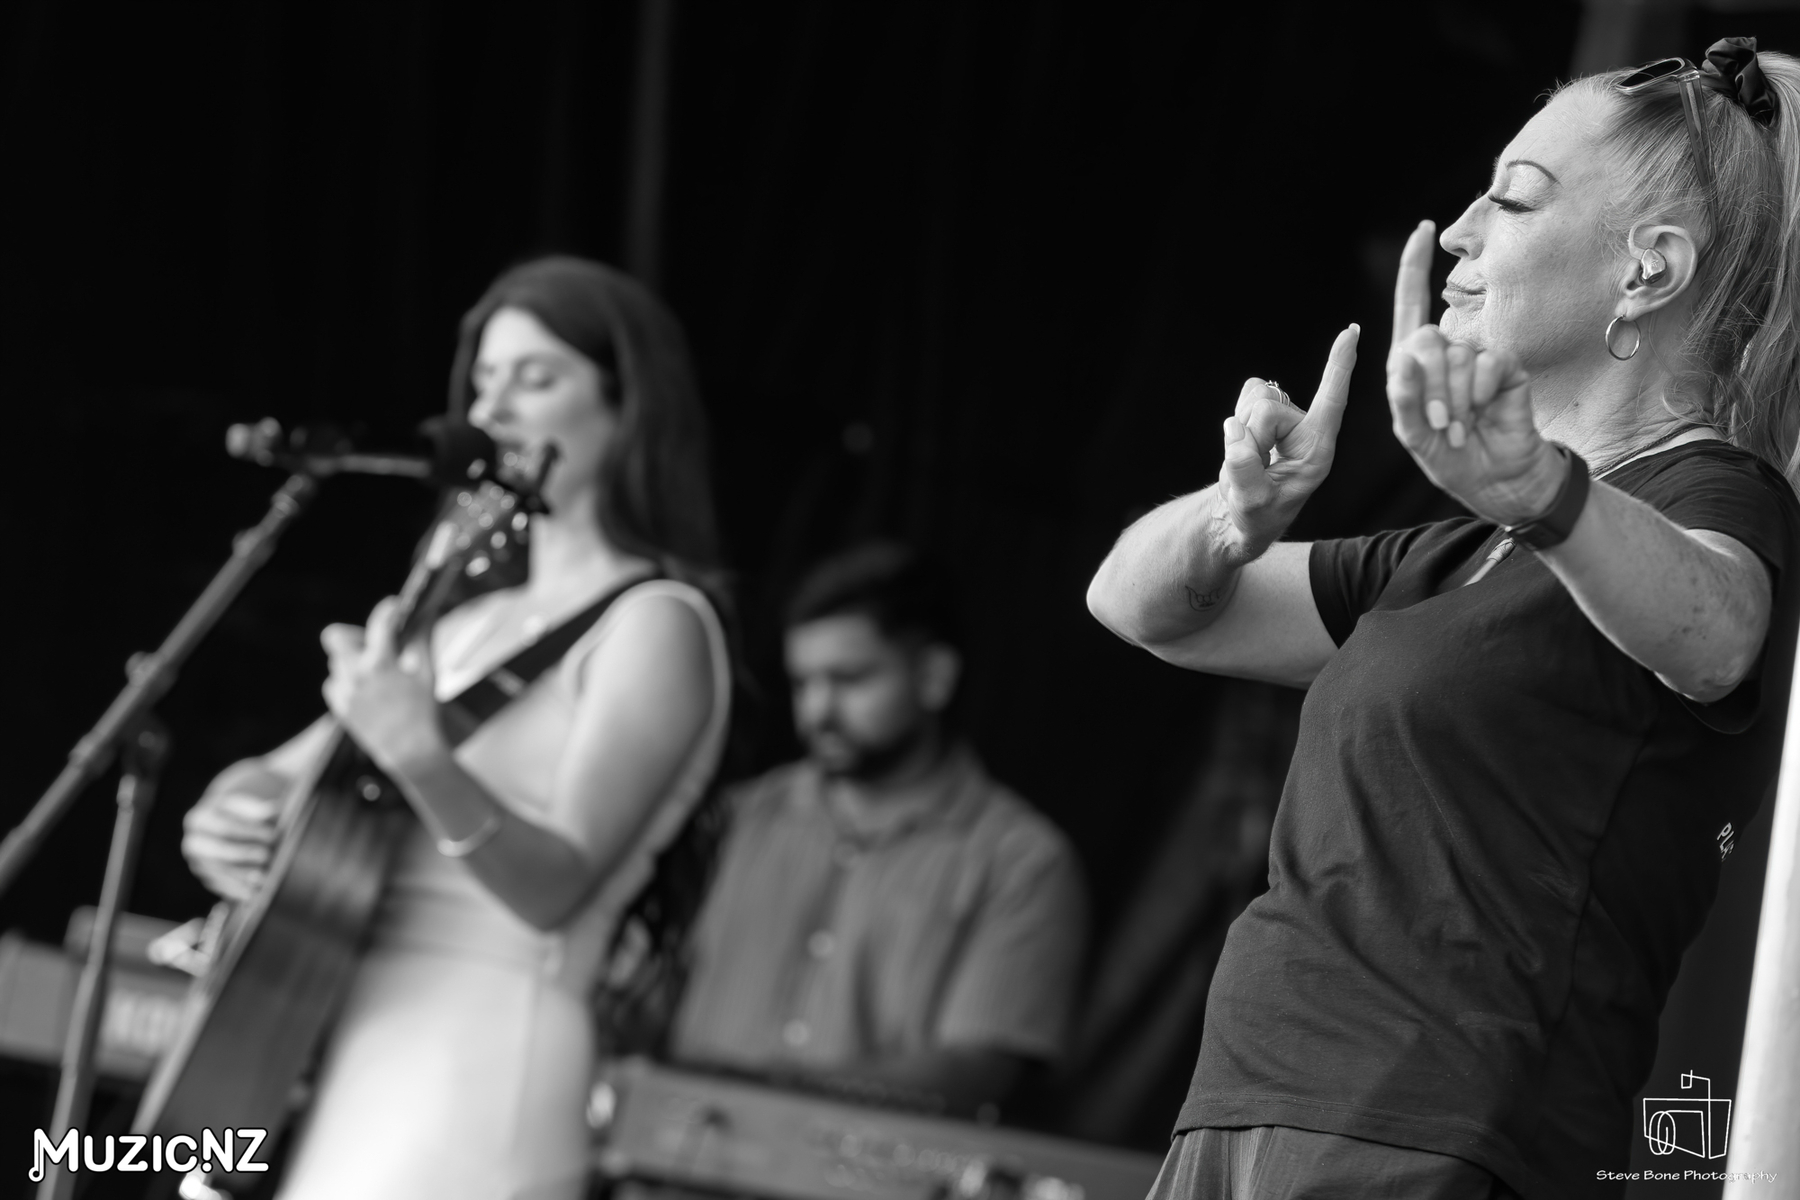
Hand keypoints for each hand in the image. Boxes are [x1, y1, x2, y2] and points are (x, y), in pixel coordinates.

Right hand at [182, 771, 282, 901]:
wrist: (225, 824)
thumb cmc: (242, 813)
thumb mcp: (248, 806)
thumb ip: (259, 809)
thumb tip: (275, 812)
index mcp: (202, 817)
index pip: (226, 823)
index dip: (250, 829)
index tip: (273, 833)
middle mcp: (195, 840)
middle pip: (220, 847)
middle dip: (244, 852)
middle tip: (267, 855)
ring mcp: (198, 862)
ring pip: (220, 870)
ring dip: (242, 875)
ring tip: (263, 878)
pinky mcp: (206, 877)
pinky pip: (220, 886)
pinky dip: (237, 890)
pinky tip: (253, 894)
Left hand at [321, 598, 445, 776]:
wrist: (409, 750)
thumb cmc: (424, 710)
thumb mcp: (427, 672)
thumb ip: (422, 638)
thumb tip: (425, 612)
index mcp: (380, 663)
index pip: (379, 621)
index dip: (389, 608)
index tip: (395, 607)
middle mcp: (356, 674)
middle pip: (335, 635)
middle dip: (353, 634)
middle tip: (374, 644)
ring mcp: (344, 691)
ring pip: (336, 660)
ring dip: (353, 659)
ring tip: (378, 673)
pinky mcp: (339, 707)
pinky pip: (333, 683)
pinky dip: (347, 681)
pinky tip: (368, 690)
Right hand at [1214, 325, 1360, 563]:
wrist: (1241, 514)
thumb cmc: (1257, 515)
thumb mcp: (1252, 503)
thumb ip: (1245, 470)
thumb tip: (1235, 429)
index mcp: (1316, 450)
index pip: (1332, 401)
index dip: (1339, 367)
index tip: (1352, 332)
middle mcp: (1304, 428)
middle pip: (1268, 408)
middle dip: (1249, 437)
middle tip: (1252, 467)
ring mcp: (1284, 417)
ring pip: (1255, 398)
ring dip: (1241, 429)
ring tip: (1249, 456)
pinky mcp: (1264, 410)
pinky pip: (1246, 394)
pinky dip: (1236, 418)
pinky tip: (1243, 441)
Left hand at [1386, 221, 1565, 524]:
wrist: (1496, 481)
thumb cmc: (1451, 457)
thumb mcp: (1414, 434)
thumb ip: (1403, 398)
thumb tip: (1404, 357)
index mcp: (1415, 363)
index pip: (1411, 305)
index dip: (1414, 267)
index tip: (1424, 229)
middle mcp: (1446, 352)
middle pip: (1428, 338)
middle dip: (1430, 387)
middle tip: (1441, 424)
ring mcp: (1478, 358)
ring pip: (1458, 356)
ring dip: (1456, 399)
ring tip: (1462, 428)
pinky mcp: (1506, 367)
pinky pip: (1488, 363)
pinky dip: (1480, 392)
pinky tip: (1485, 411)